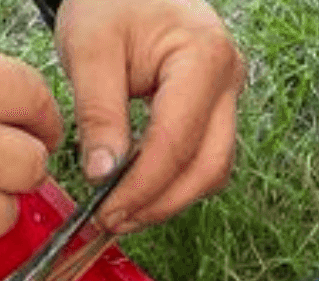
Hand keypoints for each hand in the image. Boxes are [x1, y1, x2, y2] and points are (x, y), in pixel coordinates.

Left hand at [54, 0, 243, 231]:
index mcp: (203, 57)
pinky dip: (173, 184)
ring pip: (212, 171)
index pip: (176, 142)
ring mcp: (226, 97)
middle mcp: (228, 79)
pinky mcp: (215, 111)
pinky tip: (137, 192)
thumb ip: (98, 113)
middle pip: (208, 166)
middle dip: (160, 203)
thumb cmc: (110, 0)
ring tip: (121, 213)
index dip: (141, 187)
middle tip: (112, 221)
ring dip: (169, 200)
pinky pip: (203, 161)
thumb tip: (102, 176)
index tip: (105, 210)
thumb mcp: (90, 49)